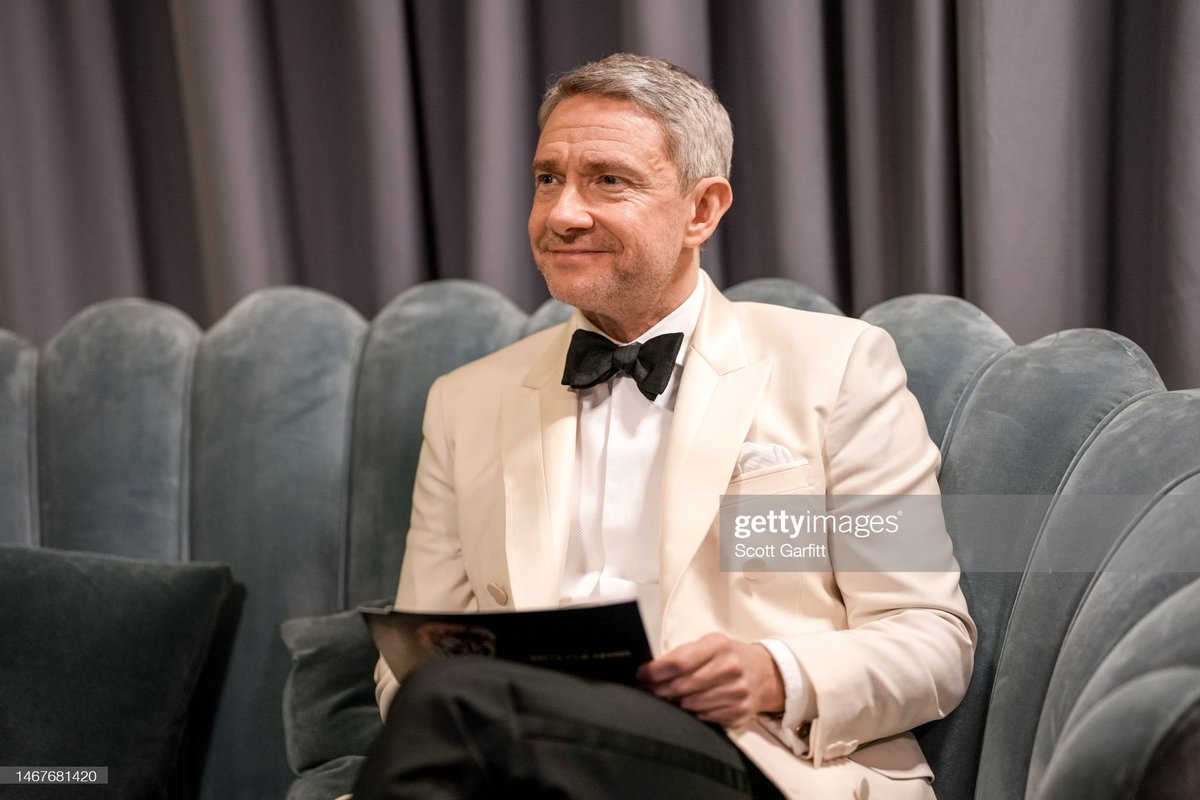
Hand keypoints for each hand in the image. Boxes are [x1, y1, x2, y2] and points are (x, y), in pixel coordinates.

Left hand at [636, 632, 784, 726]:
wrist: (765, 672)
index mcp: (718, 645)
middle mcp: (730, 667)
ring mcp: (737, 690)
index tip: (642, 674)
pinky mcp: (741, 710)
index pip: (680, 661)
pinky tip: (691, 707)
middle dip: (661, 689)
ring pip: (694, 704)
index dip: (656, 671)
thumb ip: (683, 654)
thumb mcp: (709, 645)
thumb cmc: (728, 656)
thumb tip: (650, 670)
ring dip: (677, 703)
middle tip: (650, 690)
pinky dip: (695, 713)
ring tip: (669, 698)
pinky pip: (707, 716)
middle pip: (684, 685)